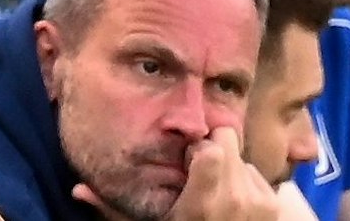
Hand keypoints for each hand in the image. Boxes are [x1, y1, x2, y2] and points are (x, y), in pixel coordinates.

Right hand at [71, 129, 276, 220]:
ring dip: (228, 168)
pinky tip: (229, 202)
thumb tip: (76, 189)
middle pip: (227, 139)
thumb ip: (111, 209)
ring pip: (240, 156)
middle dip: (213, 148)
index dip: (199, 147)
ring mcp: (258, 202)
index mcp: (203, 203)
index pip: (212, 149)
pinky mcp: (272, 206)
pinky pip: (255, 173)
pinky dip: (243, 182)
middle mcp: (235, 200)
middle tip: (199, 172)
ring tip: (214, 192)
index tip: (188, 160)